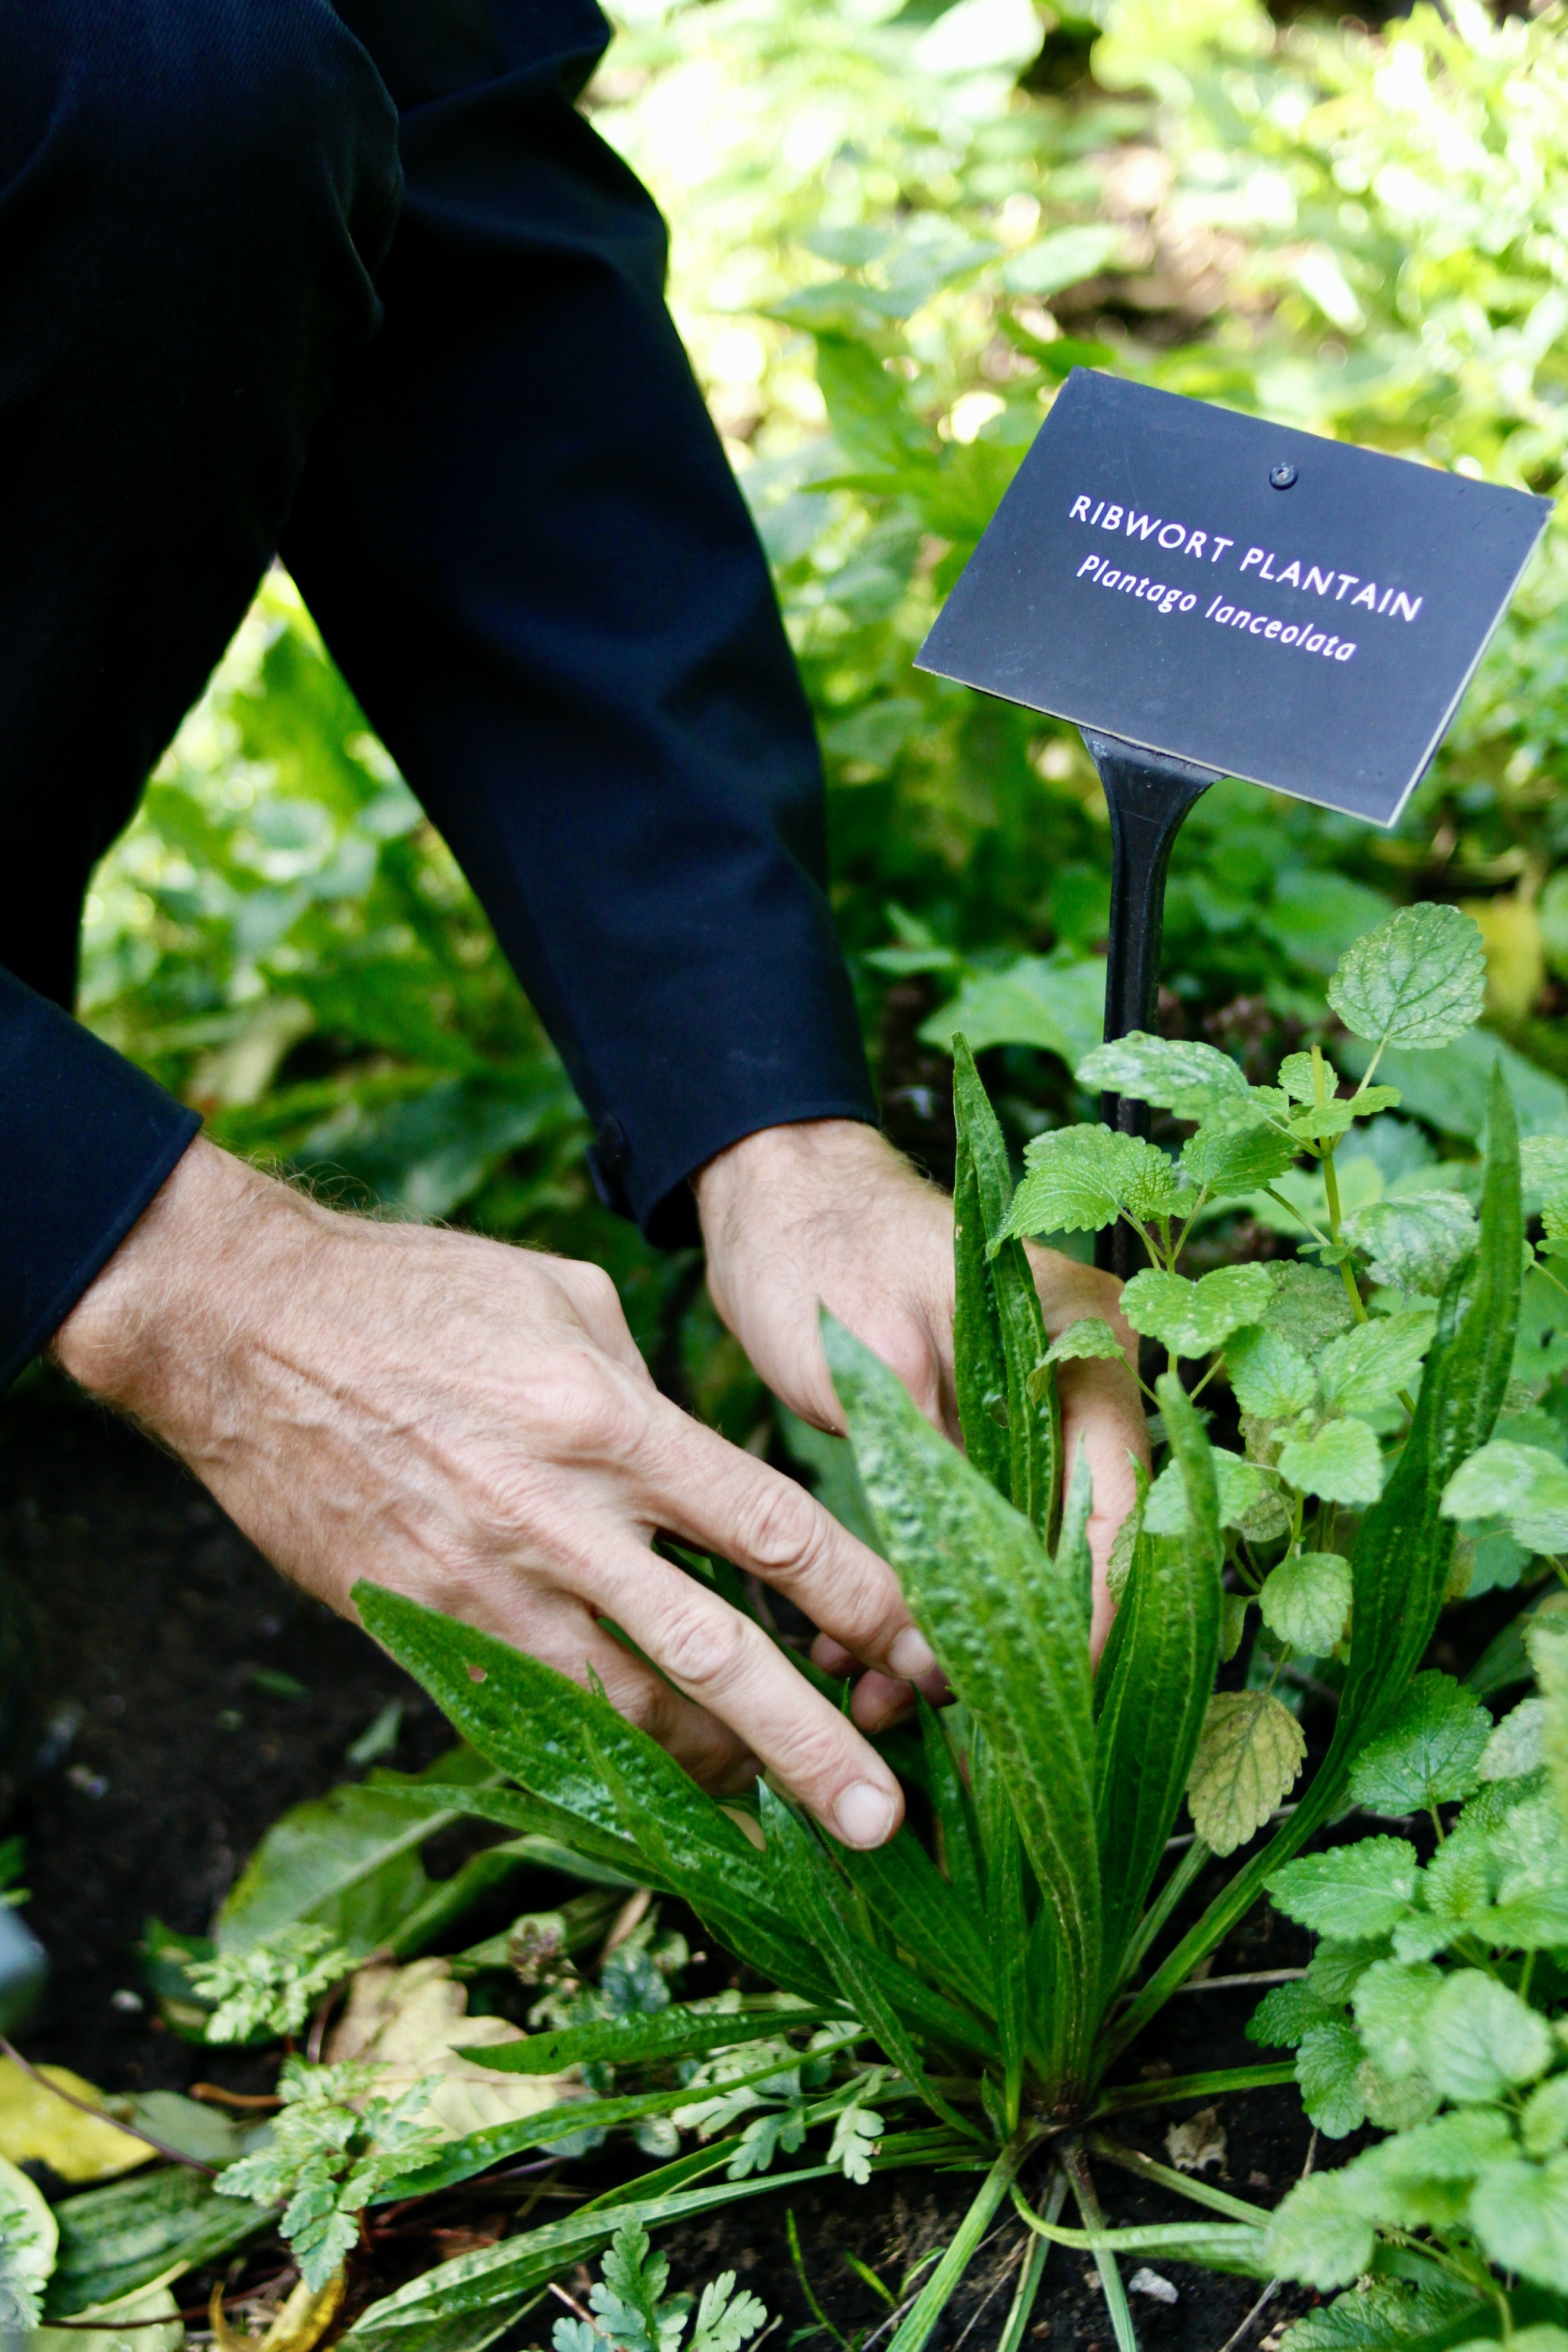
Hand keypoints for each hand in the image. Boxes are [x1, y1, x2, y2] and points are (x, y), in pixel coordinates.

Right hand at [52, 1138, 935, 1848]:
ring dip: (710, 1774)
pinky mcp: (421, 1630)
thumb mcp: (568, 1303)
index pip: (772, 1531)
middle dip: (807, 1747)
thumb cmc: (420, 1294)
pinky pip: (530, 1718)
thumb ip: (653, 1401)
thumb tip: (708, 1472)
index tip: (928, 1658)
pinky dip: (598, 1759)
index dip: (864, 1603)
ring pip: (621, 1717)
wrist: (246, 1331)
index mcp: (614, 1425)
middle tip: (882, 1821)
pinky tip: (647, 1789)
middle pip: (713, 1655)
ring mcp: (485, 1590)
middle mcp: (561, 1521)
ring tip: (777, 1815)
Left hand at [694, 1119, 1148, 1683]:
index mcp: (1081, 1344)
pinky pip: (972, 1527)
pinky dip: (923, 1586)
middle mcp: (1076, 1377)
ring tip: (879, 1701)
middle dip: (1018, 1642)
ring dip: (958, 1628)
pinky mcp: (973, 1428)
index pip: (1119, 1504)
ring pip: (1021, 1547)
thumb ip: (936, 1476)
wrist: (768, 1189)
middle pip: (1081, 1539)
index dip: (1094, 1611)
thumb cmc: (817, 1247)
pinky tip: (856, 1650)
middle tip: (956, 1726)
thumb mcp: (875, 1364)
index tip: (1051, 1695)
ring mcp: (1028, 1405)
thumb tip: (965, 1612)